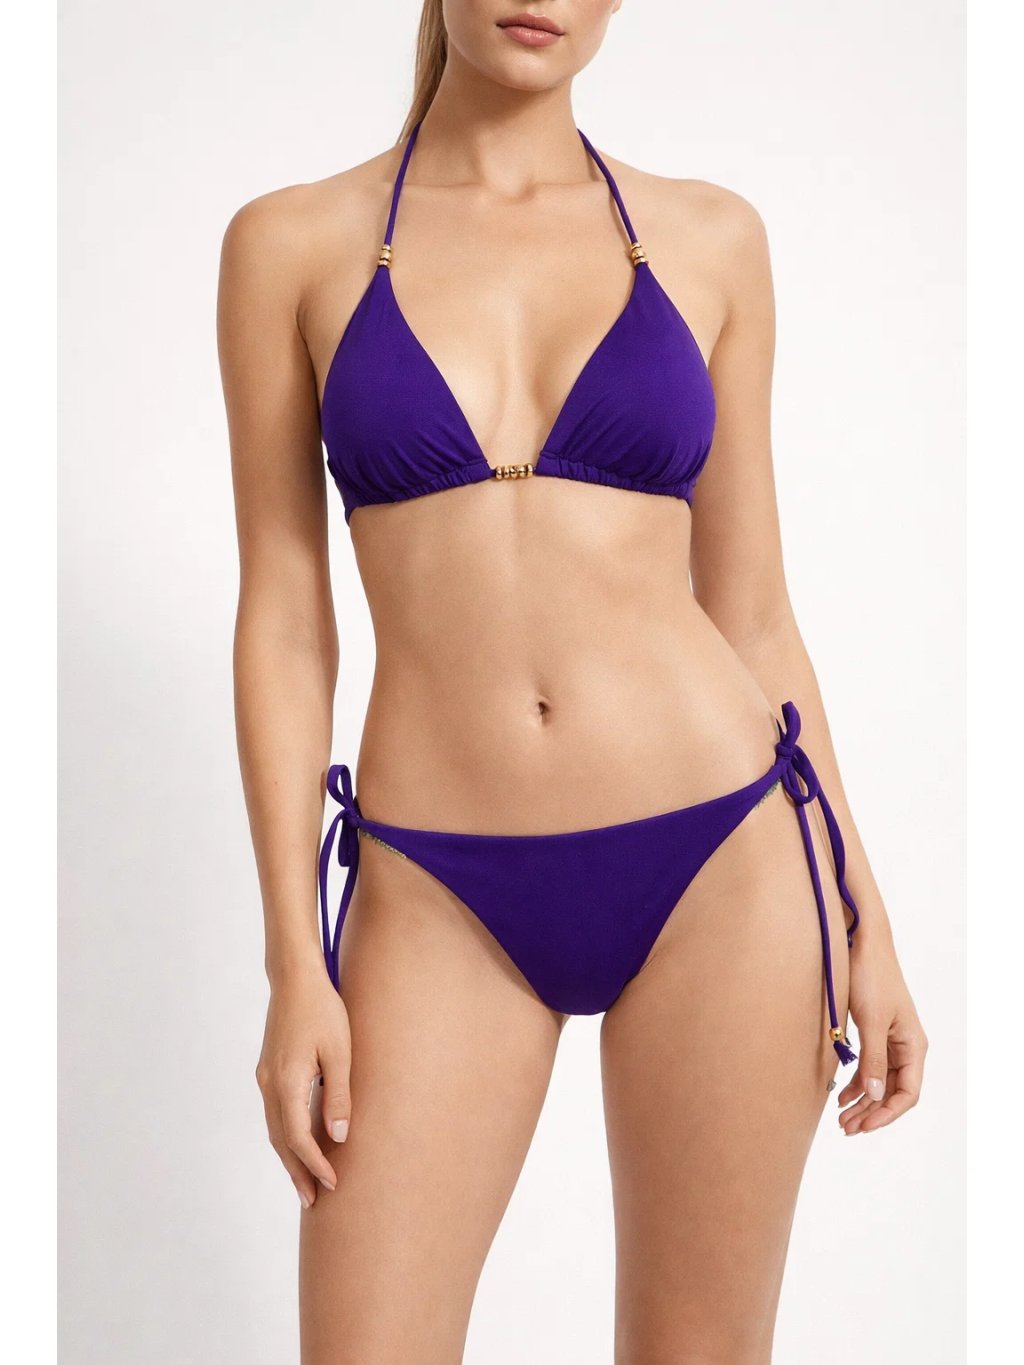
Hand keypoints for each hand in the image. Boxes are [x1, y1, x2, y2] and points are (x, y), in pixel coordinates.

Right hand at [255, 964, 351, 1206]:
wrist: (295, 978)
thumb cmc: (323, 1010)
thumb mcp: (339, 1052)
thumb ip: (338, 1095)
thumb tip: (337, 1137)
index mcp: (286, 1082)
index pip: (298, 1138)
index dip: (314, 1165)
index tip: (333, 1184)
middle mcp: (269, 1084)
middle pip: (280, 1141)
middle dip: (297, 1172)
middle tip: (313, 1202)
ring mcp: (265, 1077)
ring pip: (274, 1129)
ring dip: (289, 1157)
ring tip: (306, 1181)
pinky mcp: (269, 1069)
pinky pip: (275, 1113)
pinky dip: (285, 1135)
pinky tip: (298, 1143)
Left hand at [837, 929, 927, 1134]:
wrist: (862, 944)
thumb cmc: (871, 977)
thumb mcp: (871, 1021)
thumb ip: (873, 1058)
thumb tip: (873, 1095)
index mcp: (913, 1045)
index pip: (907, 1093)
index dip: (887, 1113)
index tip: (864, 1124)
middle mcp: (905, 1046)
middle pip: (891, 1091)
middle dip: (871, 1112)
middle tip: (846, 1128)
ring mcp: (890, 1040)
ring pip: (879, 1081)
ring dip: (862, 1101)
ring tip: (842, 1119)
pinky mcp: (874, 1032)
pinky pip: (869, 1066)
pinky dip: (857, 1082)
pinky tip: (842, 1094)